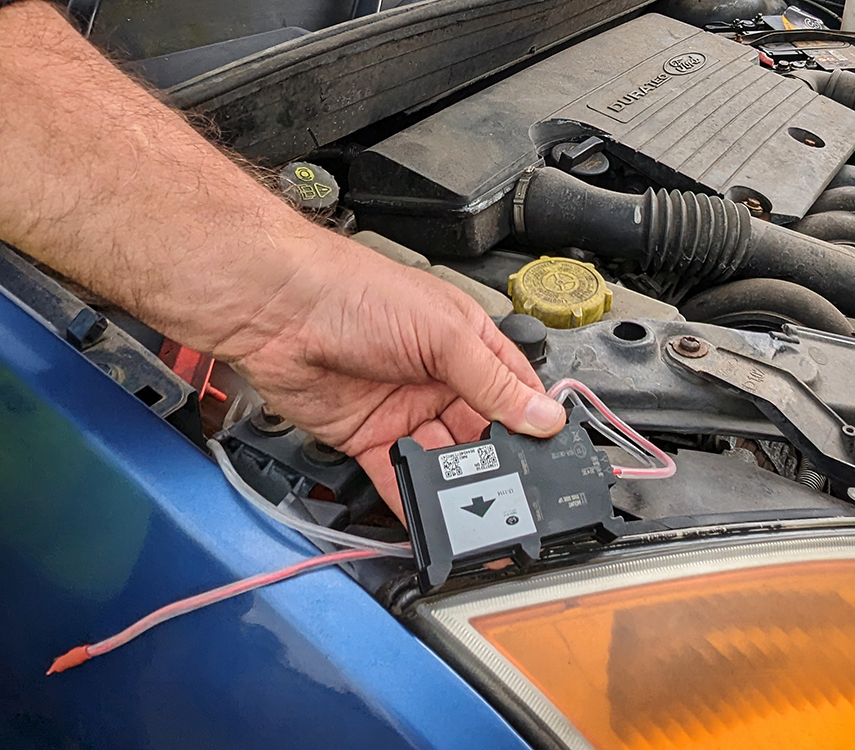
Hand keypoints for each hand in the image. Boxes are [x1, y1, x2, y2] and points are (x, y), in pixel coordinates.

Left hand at [216, 237, 566, 518]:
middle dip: (496, 460)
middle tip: (515, 491)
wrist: (279, 310)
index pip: (513, 388)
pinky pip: (396, 476)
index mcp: (465, 343)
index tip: (548, 455)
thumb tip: (542, 415)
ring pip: (441, 458)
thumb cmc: (356, 294)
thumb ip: (492, 381)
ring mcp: (403, 409)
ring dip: (457, 483)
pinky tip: (430, 514)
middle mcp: (437, 378)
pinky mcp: (367, 437)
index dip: (532, 420)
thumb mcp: (443, 334)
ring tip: (477, 507)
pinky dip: (412, 498)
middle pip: (480, 431)